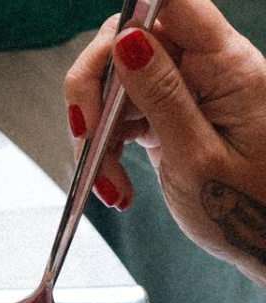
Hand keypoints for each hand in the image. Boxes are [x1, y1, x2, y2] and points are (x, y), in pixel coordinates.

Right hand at [64, 0, 265, 286]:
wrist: (264, 244)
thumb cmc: (249, 210)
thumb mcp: (197, 157)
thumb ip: (161, 95)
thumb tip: (127, 41)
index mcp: (228, 67)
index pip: (175, 4)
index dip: (133, 15)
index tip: (107, 50)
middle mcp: (207, 69)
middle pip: (127, 43)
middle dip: (94, 92)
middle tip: (88, 139)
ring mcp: (185, 91)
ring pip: (114, 84)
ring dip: (95, 133)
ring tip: (108, 181)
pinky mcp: (166, 114)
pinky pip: (119, 115)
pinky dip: (105, 149)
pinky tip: (114, 182)